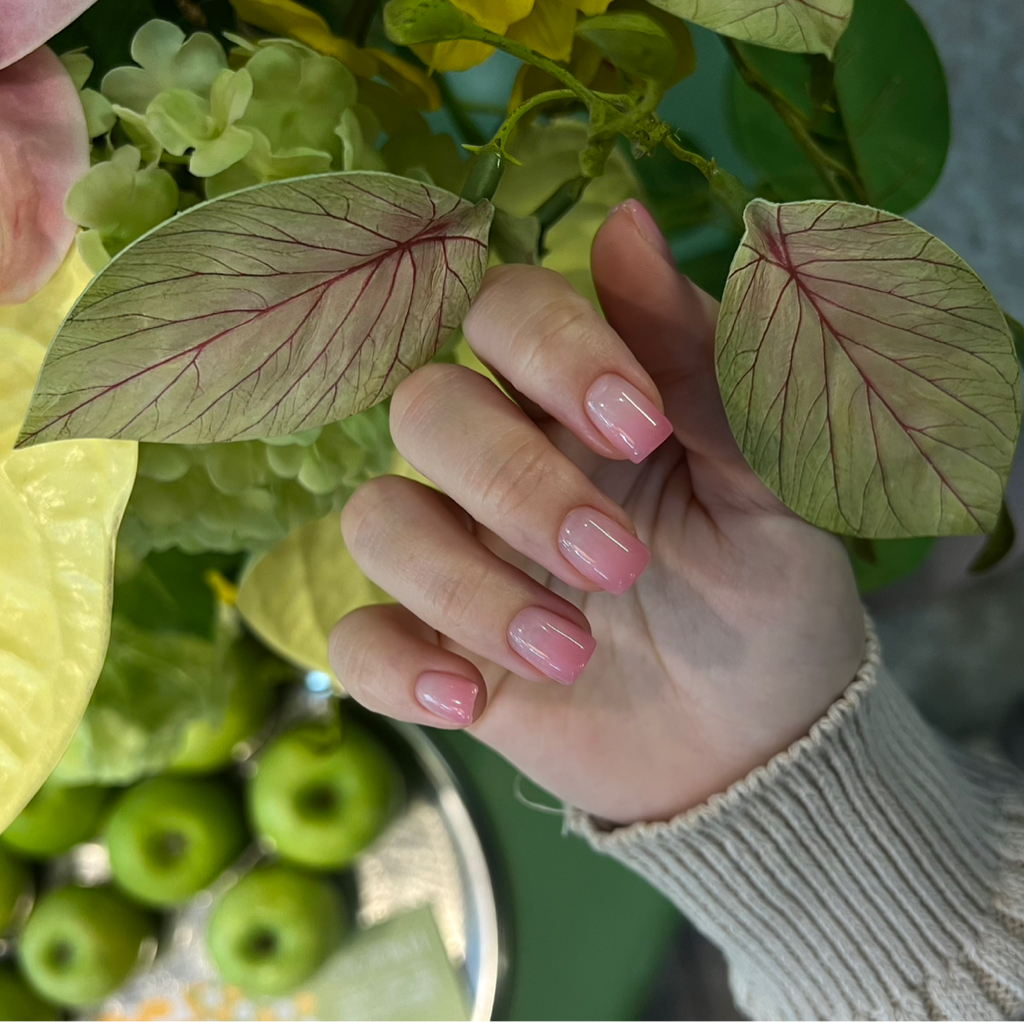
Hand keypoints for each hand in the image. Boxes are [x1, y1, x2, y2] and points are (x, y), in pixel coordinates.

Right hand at [330, 201, 864, 824]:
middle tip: (621, 562)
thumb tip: (627, 224)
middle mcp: (497, 463)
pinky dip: (395, 665)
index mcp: (574, 402)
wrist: (750, 736)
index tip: (637, 428)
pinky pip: (356, 639)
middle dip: (516, 483)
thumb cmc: (763, 590)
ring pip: (378, 520)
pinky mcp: (431, 648)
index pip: (505, 311)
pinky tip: (469, 700)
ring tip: (573, 652)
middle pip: (427, 410)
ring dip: (466, 586)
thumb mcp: (764, 481)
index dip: (552, 349)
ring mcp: (456, 557)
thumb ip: (700, 365)